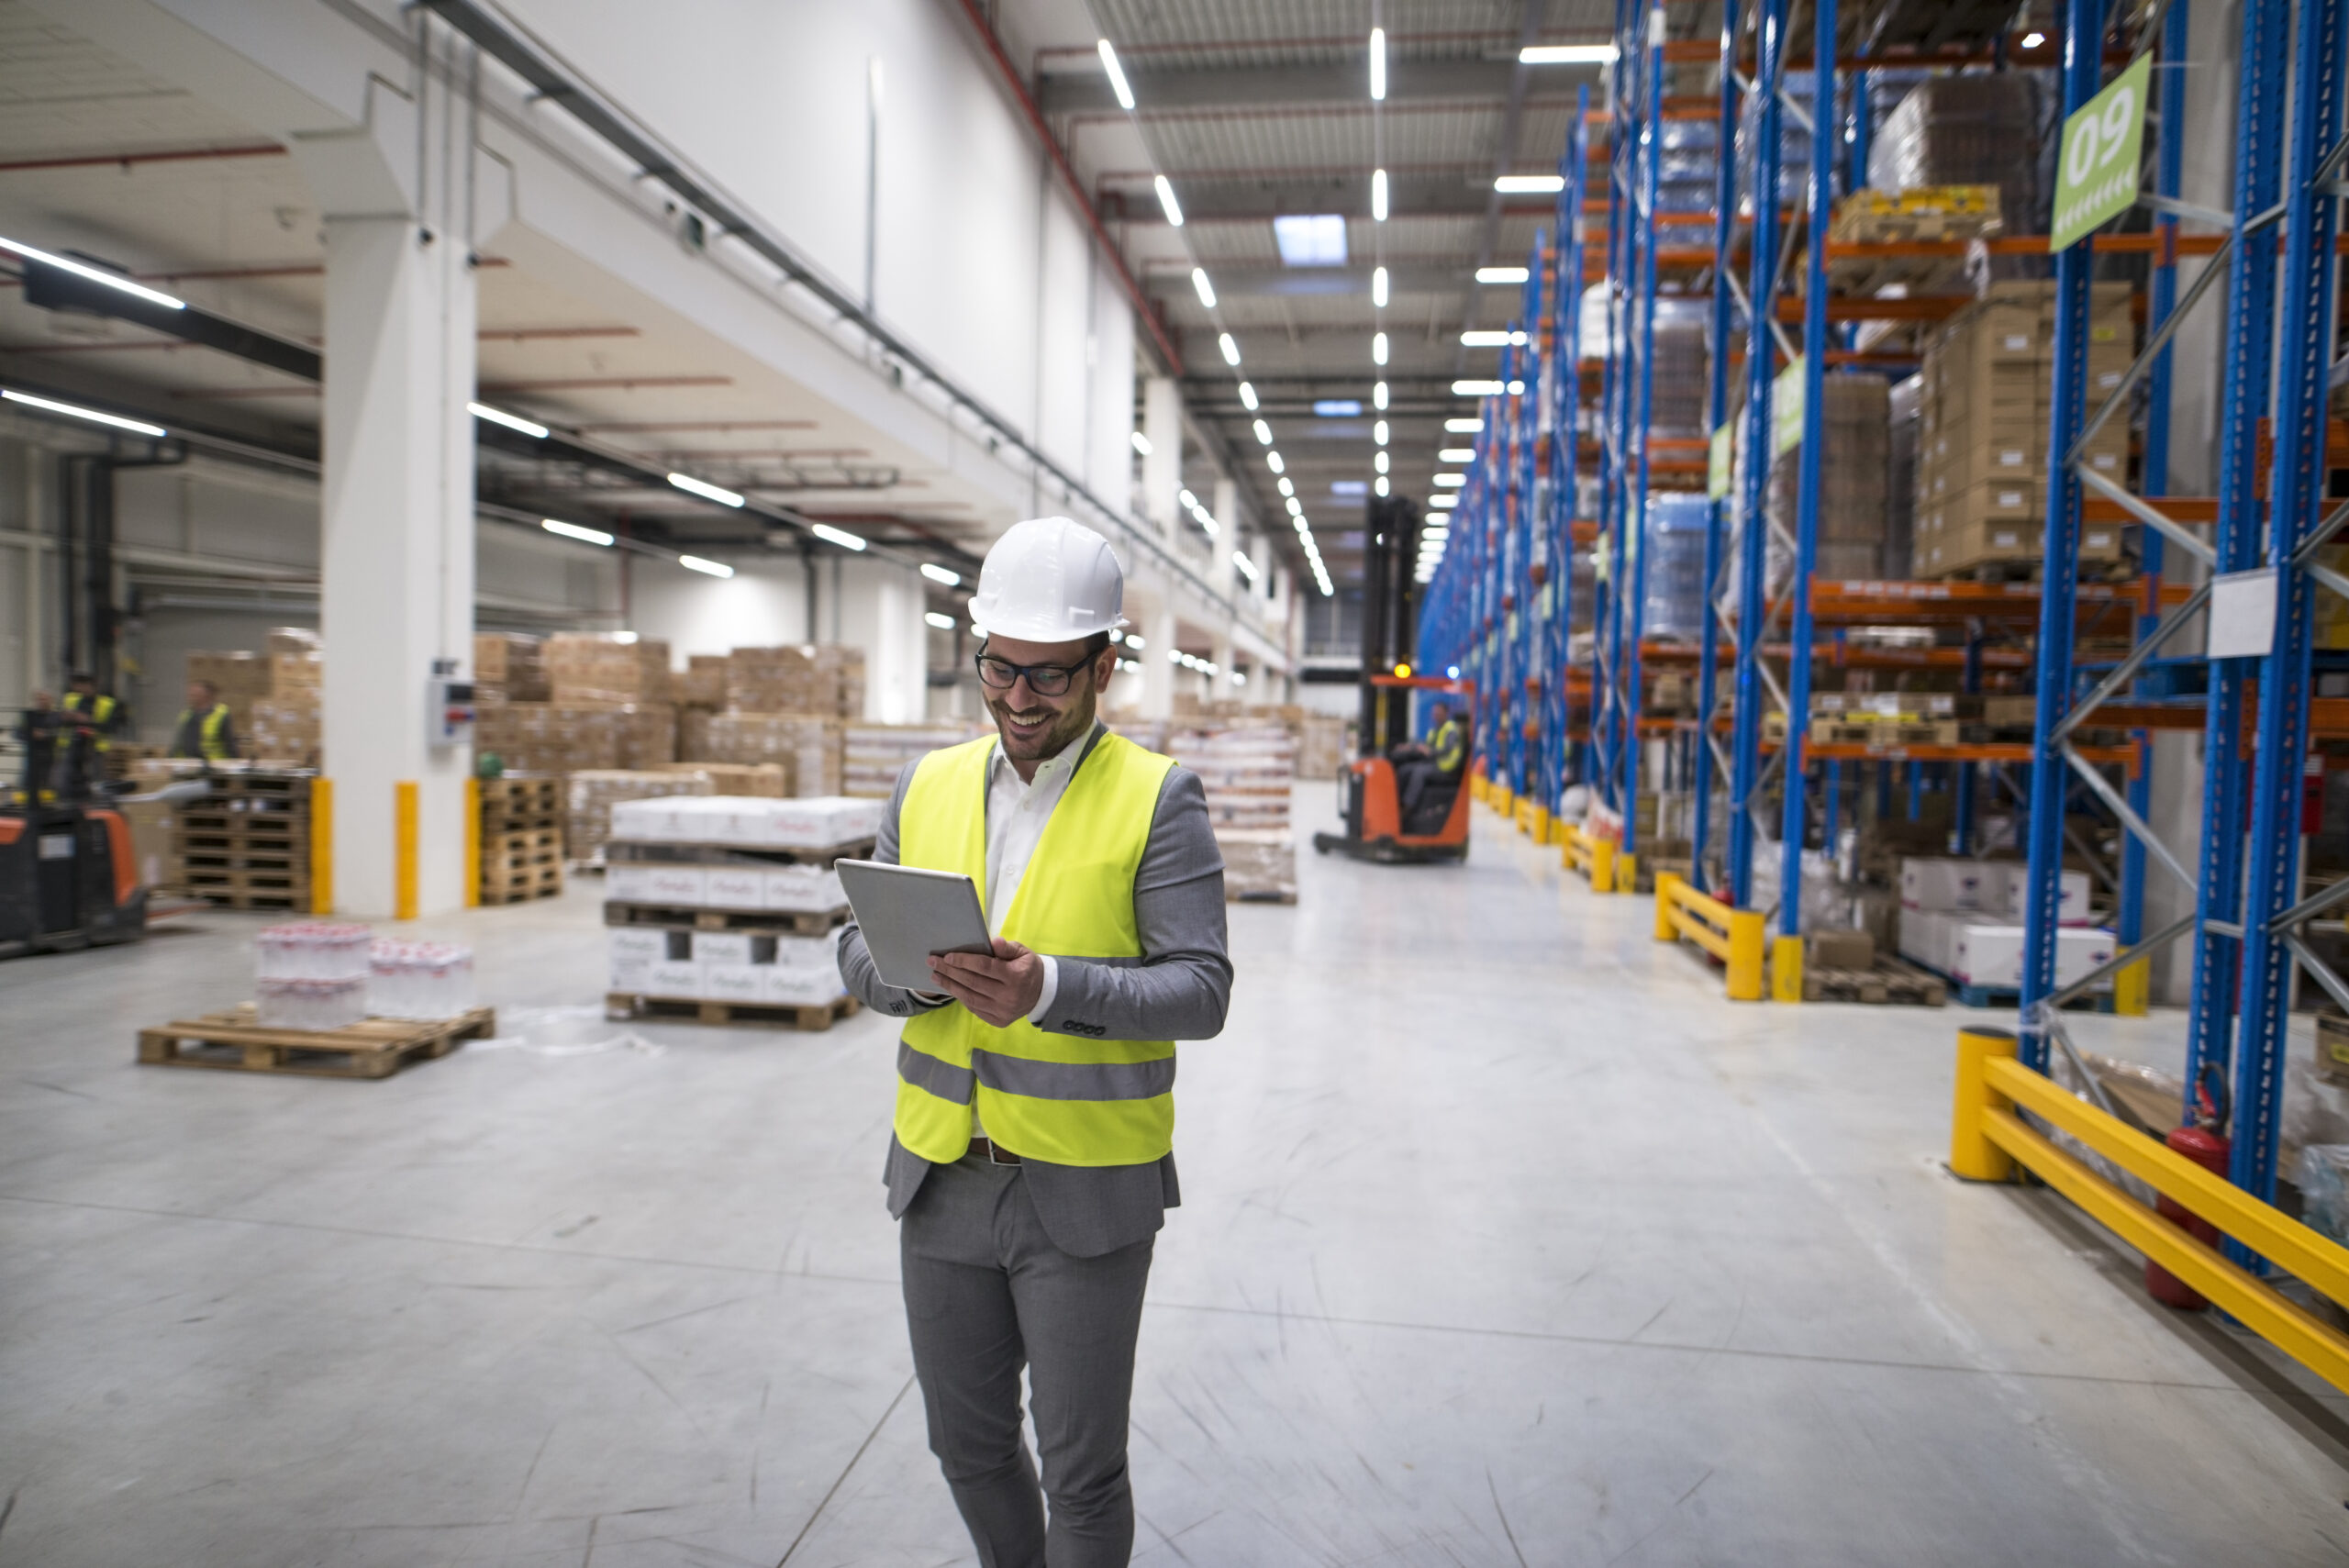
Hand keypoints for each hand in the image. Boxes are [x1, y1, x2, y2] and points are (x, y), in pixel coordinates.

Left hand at [927, 938, 1045, 1028]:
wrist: (1042, 994)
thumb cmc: (1028, 969)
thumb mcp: (1023, 953)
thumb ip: (1007, 948)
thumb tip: (993, 942)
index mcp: (1015, 976)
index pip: (984, 967)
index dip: (964, 961)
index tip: (947, 956)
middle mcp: (1008, 996)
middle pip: (972, 982)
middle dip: (949, 971)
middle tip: (932, 962)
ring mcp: (1003, 1011)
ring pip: (970, 998)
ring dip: (950, 986)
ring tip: (936, 976)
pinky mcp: (998, 1021)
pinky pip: (974, 1009)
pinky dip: (961, 998)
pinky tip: (951, 988)